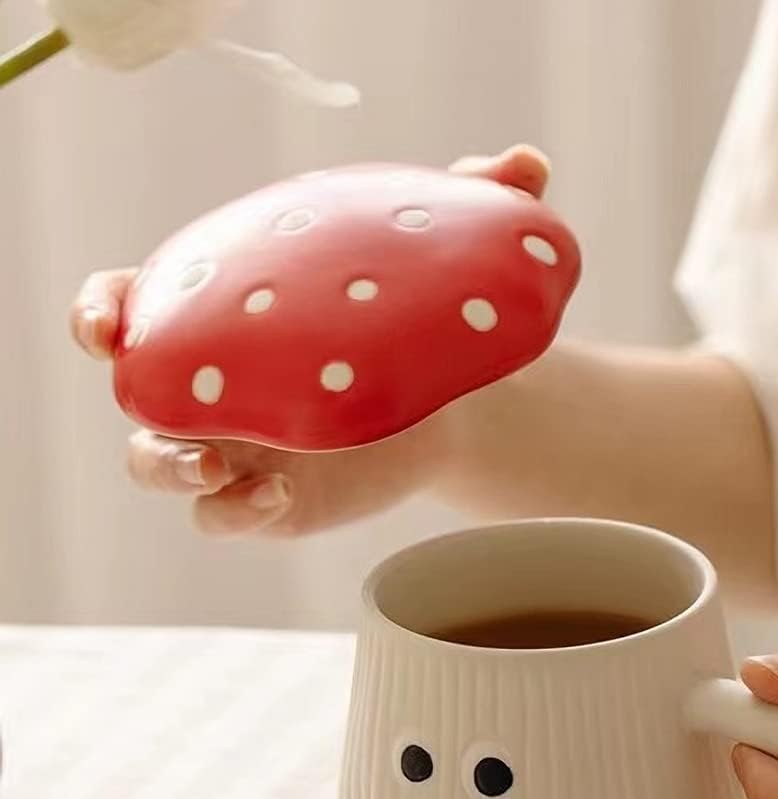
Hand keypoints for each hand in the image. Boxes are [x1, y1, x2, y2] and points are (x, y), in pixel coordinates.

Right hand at [70, 144, 551, 537]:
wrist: (453, 401)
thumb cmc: (415, 316)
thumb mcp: (432, 258)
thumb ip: (469, 201)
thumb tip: (532, 161)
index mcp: (226, 313)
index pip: (136, 304)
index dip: (104, 309)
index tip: (111, 319)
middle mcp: (217, 381)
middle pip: (136, 390)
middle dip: (130, 394)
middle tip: (161, 404)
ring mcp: (237, 445)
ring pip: (159, 463)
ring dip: (170, 465)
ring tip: (216, 465)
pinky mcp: (269, 500)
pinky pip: (223, 518)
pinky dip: (233, 513)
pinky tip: (278, 499)